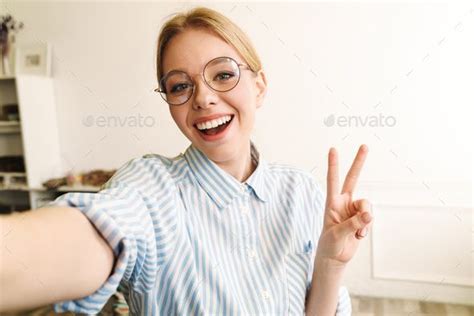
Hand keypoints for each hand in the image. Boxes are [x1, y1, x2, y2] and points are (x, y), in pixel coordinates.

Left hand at [315, 144, 372, 267]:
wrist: (335, 257)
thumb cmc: (330, 244)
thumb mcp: (338, 234)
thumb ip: (353, 224)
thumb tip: (369, 214)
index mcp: (332, 203)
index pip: (332, 180)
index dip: (333, 165)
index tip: (333, 149)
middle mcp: (343, 202)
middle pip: (352, 178)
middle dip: (359, 162)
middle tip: (364, 145)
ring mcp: (353, 210)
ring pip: (367, 205)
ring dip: (366, 220)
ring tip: (357, 232)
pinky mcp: (362, 218)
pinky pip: (370, 218)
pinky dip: (366, 229)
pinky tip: (358, 236)